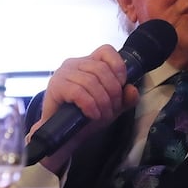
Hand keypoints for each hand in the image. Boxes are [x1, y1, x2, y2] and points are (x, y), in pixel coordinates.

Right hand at [28, 44, 138, 172]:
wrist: (64, 136)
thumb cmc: (86, 116)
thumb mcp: (112, 107)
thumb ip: (125, 98)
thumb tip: (132, 90)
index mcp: (88, 62)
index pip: (106, 51)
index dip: (118, 66)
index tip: (122, 85)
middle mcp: (74, 63)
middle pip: (101, 69)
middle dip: (113, 92)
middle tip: (113, 109)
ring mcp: (63, 73)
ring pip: (91, 81)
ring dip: (102, 101)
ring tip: (103, 115)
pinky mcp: (55, 87)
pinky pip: (78, 91)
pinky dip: (90, 105)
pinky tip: (93, 115)